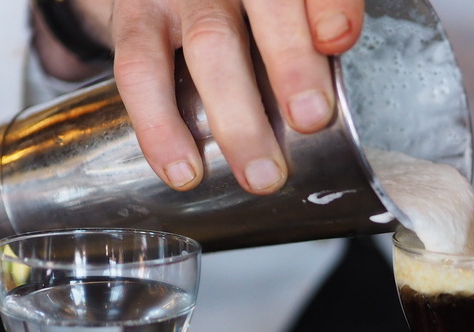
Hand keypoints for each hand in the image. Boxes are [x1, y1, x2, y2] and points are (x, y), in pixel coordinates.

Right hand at [37, 0, 363, 193]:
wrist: (168, 1)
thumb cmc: (244, 17)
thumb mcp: (284, 20)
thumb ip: (311, 39)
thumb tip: (332, 78)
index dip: (331, 7)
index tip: (339, 41)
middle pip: (267, 6)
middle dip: (291, 63)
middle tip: (309, 118)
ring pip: (209, 43)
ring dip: (238, 115)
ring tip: (260, 173)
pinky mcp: (134, 19)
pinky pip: (140, 71)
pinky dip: (162, 128)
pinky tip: (184, 169)